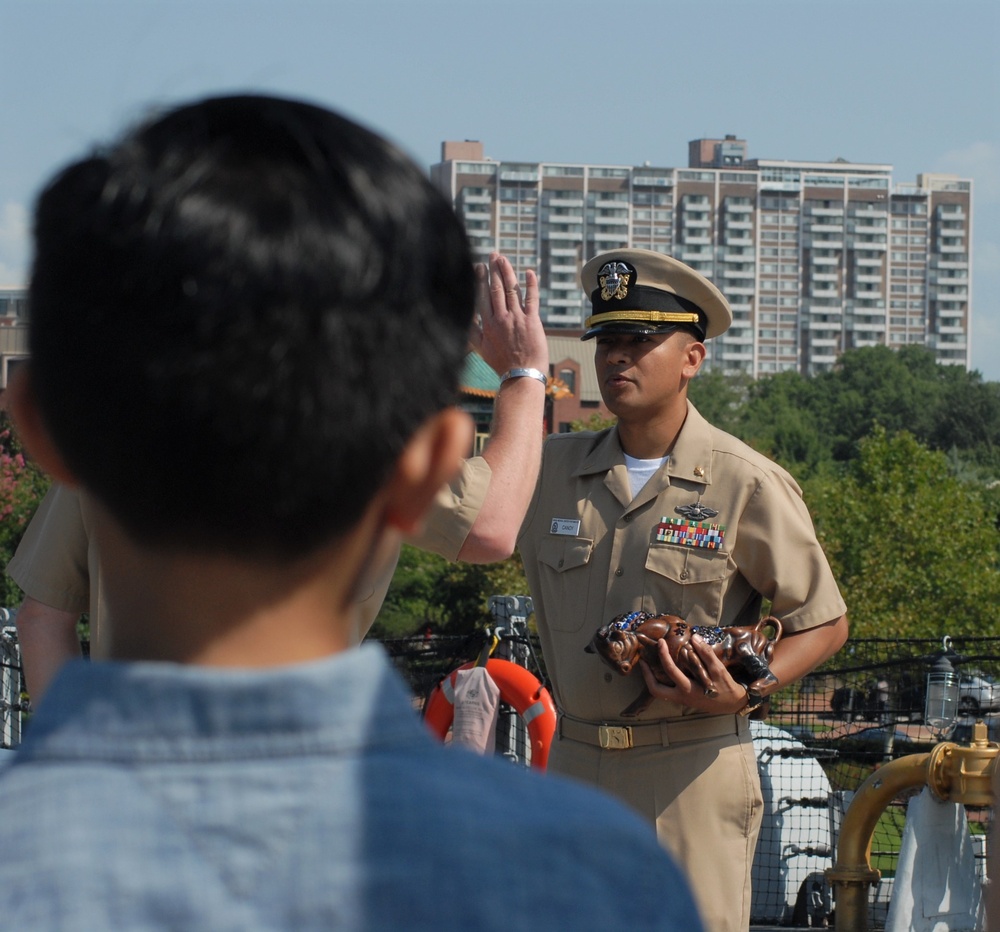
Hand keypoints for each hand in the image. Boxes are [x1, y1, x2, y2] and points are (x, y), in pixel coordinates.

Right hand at [470, 252, 547, 375]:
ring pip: (511, 289)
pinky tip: (529, 272)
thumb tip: (464, 318)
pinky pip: (532, 298)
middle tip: (493, 254)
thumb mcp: (480, 349)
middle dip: (494, 269)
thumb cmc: (501, 364)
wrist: (521, 375)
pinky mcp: (532, 321)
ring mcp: (517, 318)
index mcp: (488, 324)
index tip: (479, 266)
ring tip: (504, 259)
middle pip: (496, 288)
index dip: (481, 279)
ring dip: (507, 271)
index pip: (482, 296)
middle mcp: (501, 318)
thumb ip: (471, 331)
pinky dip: (531, 284)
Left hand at [640, 635, 747, 714]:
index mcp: (688, 690)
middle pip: (655, 689)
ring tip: (648, 665)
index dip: (664, 655)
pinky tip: (661, 671)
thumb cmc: (726, 688)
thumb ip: (706, 654)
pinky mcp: (683, 699)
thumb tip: (694, 637)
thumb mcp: (719, 670)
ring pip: (659, 692)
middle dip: (646, 675)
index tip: (661, 642)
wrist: (733, 704)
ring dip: (651, 679)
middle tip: (643, 660)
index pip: (670, 671)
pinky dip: (660, 681)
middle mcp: (681, 697)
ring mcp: (681, 700)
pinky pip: (666, 691)